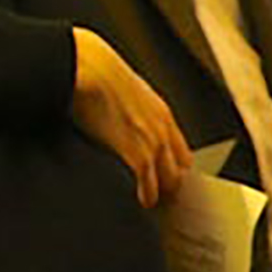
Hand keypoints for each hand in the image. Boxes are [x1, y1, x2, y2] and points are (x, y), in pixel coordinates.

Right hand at [68, 28, 191, 205]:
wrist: (88, 66)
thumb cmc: (96, 73)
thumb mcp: (124, 89)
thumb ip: (131, 107)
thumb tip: (120, 113)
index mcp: (162, 113)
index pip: (183, 152)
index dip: (177, 169)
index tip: (171, 179)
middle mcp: (163, 130)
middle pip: (181, 170)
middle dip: (174, 186)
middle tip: (167, 200)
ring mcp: (153, 144)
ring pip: (170, 181)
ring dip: (162, 194)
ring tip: (155, 204)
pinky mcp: (136, 155)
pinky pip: (149, 186)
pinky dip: (147, 196)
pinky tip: (142, 202)